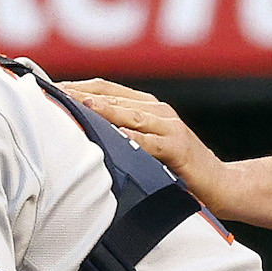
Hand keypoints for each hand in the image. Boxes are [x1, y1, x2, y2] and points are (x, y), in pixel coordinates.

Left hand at [67, 77, 227, 204]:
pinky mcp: (178, 148)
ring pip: (129, 114)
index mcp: (148, 105)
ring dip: (102, 109)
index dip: (76, 86)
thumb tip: (75, 126)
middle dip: (80, 95)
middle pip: (112, 96)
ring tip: (77, 105)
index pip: (105, 87)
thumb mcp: (146, 142)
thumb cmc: (178, 166)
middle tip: (52, 95)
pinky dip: (129, 137)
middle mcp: (159, 110)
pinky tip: (109, 135)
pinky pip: (148, 141)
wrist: (224, 184)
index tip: (47, 88)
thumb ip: (120, 130)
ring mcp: (170, 128)